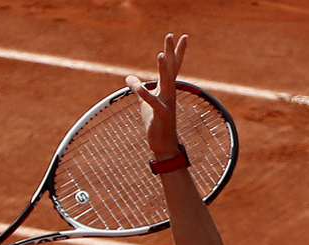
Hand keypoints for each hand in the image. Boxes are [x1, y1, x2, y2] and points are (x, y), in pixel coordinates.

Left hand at [125, 33, 187, 158]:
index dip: (175, 51)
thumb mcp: (144, 103)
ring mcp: (167, 103)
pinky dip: (145, 95)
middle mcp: (169, 93)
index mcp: (166, 89)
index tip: (180, 36)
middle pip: (171, 68)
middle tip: (172, 35)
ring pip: (167, 82)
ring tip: (161, 54)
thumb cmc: (156, 123)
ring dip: (163, 69)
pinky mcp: (161, 114)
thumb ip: (138, 88)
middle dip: (171, 52)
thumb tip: (128, 77)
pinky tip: (138, 87)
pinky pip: (153, 103)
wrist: (163, 145)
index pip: (172, 66)